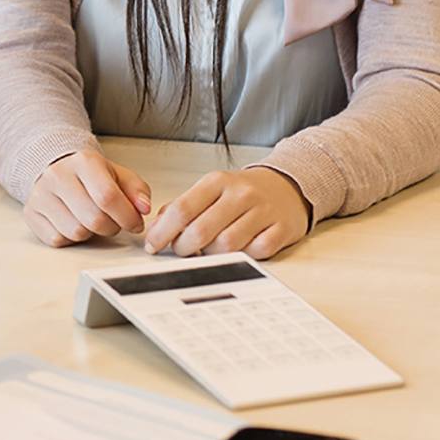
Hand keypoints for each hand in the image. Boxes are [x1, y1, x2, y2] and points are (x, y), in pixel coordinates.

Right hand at [24, 149, 151, 247]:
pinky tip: (73, 222)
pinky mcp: (30, 213)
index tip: (135, 223)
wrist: (53, 167)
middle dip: (111, 227)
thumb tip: (144, 207)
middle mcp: (57, 176)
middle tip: (113, 222)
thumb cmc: (88, 175)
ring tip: (91, 220)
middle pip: (93, 219)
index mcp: (83, 162)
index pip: (108, 197)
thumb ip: (136, 190)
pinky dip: (70, 238)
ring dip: (90, 233)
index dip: (127, 216)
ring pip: (75, 232)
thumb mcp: (117, 175)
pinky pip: (57, 239)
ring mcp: (40, 195)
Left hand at [144, 166, 309, 260]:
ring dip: (210, 255)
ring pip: (226, 246)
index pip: (182, 209)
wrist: (287, 185)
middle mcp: (240, 194)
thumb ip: (184, 205)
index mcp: (217, 181)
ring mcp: (263, 212)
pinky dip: (241, 257)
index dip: (162, 231)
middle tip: (180, 251)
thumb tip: (157, 225)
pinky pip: (255, 253)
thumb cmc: (243, 191)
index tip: (153, 245)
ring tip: (207, 250)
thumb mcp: (211, 189)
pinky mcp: (281, 229)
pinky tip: (236, 251)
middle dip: (183, 247)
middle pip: (201, 231)